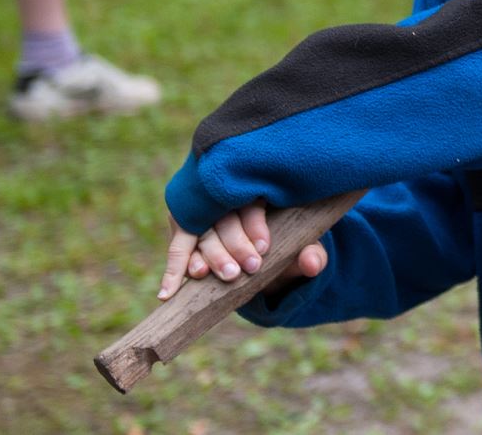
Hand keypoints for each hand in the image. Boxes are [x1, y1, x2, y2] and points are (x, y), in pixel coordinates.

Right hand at [159, 206, 327, 300]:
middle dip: (234, 244)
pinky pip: (178, 249)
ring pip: (202, 233)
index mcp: (255, 187)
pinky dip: (174, 270)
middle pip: (223, 217)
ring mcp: (203, 213)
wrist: (266, 251)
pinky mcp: (187, 231)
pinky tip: (168, 294)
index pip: (249, 200)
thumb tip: (314, 264)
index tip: (264, 247)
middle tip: (249, 267)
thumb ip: (311, 253)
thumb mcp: (302, 247)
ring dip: (210, 256)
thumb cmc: (285, 242)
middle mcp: (225, 195)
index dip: (254, 224)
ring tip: (222, 275)